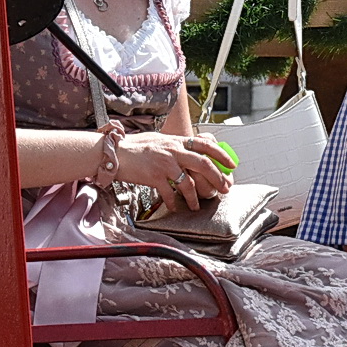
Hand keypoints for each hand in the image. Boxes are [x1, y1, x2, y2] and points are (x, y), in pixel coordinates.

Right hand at [115, 131, 232, 209]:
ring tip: (197, 205)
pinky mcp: (154, 176)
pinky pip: (170, 193)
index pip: (206, 144)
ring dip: (195, 197)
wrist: (114, 152)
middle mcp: (173, 150)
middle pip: (204, 164)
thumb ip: (174, 145)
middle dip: (218, 178)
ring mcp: (164, 163)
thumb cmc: (134, 147)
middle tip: (224, 188)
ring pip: (188, 182)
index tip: (232, 165)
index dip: (221, 154)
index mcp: (176, 141)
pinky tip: (175, 207)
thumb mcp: (159, 140)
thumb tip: (187, 148)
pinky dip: (174, 202)